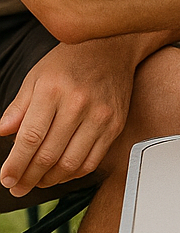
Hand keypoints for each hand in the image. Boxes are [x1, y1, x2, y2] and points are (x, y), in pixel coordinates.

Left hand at [0, 40, 134, 195]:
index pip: (29, 138)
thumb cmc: (72, 59)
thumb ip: (18, 107)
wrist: (114, 46)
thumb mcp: (37, 75)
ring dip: (49, 180)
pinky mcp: (115, 124)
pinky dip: (73, 174)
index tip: (6, 178)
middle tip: (17, 186)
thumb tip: (1, 133)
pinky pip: (92, 161)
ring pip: (70, 164)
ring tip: (38, 181)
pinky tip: (62, 171)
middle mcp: (79, 103)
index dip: (15, 165)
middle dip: (27, 178)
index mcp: (54, 90)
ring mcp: (100, 115)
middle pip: (48, 155)